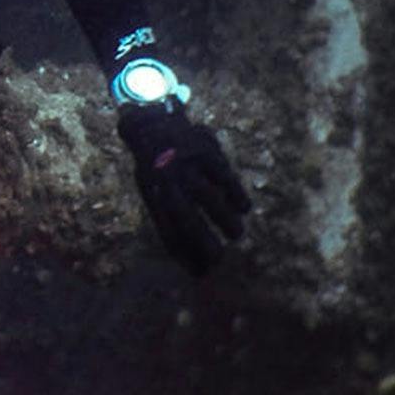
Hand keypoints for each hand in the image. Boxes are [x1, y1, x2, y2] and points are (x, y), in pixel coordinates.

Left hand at [117, 102, 250, 275]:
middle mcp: (166, 178)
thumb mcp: (154, 193)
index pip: (167, 230)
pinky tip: (243, 208)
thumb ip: (171, 224)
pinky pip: (222, 175)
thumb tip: (195, 268)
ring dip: (225, 220)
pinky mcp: (203, 147)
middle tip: (221, 259)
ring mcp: (184, 161)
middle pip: (186, 217)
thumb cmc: (156, 168)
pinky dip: (235, 194)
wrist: (150, 121)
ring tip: (236, 234)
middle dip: (205, 242)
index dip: (185, 255)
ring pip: (208, 197)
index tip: (201, 273)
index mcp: (151, 193)